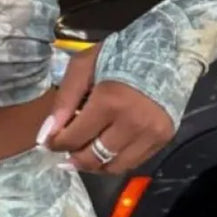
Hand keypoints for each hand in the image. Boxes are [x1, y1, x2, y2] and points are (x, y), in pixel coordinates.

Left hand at [42, 48, 174, 172]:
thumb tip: (47, 133)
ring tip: (84, 152)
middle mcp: (132, 123)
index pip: (74, 138)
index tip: (48, 140)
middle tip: (66, 148)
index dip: (55, 143)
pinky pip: (132, 162)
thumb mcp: (84, 66)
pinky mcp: (163, 138)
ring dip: (93, 164)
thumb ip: (64, 99)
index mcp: (110, 101)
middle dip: (73, 156)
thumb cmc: (121, 53)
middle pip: (92, 158)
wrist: (169, 50)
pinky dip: (114, 160)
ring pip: (112, 167)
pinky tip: (106, 148)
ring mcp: (151, 133)